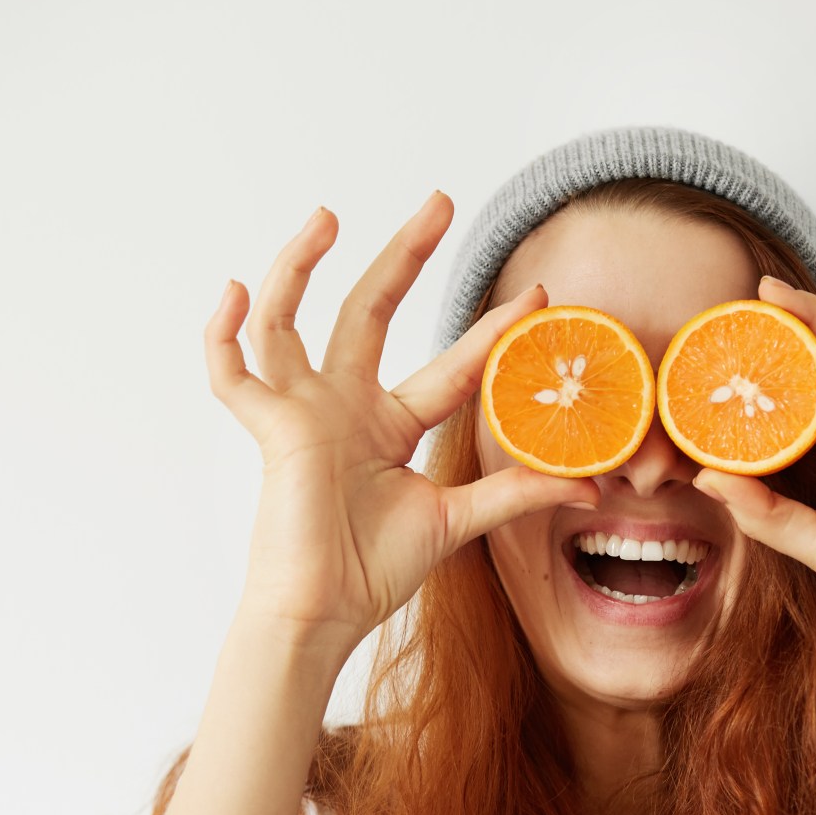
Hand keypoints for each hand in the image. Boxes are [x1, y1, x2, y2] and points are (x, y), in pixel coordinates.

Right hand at [204, 191, 597, 655]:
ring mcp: (303, 412)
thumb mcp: (456, 521)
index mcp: (389, 424)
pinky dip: (222, 333)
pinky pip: (231, 374)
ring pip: (290, 320)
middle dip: (405, 255)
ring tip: (327, 214)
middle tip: (441, 201)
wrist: (324, 613)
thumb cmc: (373, 571)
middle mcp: (344, 405)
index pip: (451, 363)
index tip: (537, 293)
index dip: (492, 330)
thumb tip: (592, 489)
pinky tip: (234, 290)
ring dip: (300, 265)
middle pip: (371, 310)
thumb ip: (516, 495)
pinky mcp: (271, 430)